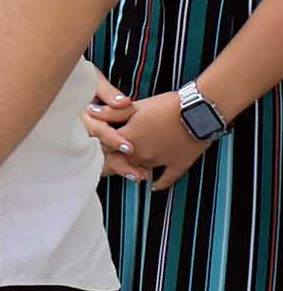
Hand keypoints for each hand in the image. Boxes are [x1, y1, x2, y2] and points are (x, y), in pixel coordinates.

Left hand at [88, 87, 216, 189]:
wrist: (199, 111)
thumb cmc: (168, 105)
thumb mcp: (137, 106)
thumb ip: (112, 112)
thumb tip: (90, 112)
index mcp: (128, 138)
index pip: (105, 147)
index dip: (103, 145)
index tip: (102, 145)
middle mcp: (140, 154)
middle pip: (119, 163)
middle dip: (114, 162)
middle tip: (111, 162)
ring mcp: (159, 162)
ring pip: (139, 172)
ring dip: (134, 171)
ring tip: (131, 170)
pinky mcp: (177, 166)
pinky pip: (165, 180)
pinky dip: (158, 183)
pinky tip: (153, 185)